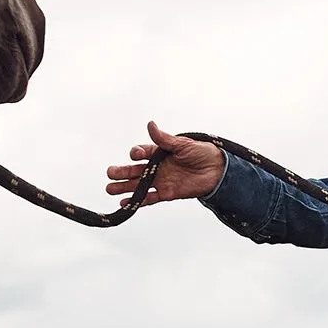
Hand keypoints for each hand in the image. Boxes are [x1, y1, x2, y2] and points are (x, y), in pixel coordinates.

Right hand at [105, 121, 224, 206]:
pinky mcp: (167, 193)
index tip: (135, 155)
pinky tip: (125, 203)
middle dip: (121, 172)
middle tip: (109, 174)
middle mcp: (157, 166)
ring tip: (109, 189)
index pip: (142, 152)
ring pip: (138, 185)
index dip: (136, 154)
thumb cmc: (202, 153)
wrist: (217, 170)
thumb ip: (164, 139)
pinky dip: (138, 201)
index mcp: (159, 152)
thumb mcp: (183, 144)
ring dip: (124, 187)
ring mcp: (161, 180)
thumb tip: (150, 124)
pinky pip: (150, 198)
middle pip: (135, 170)